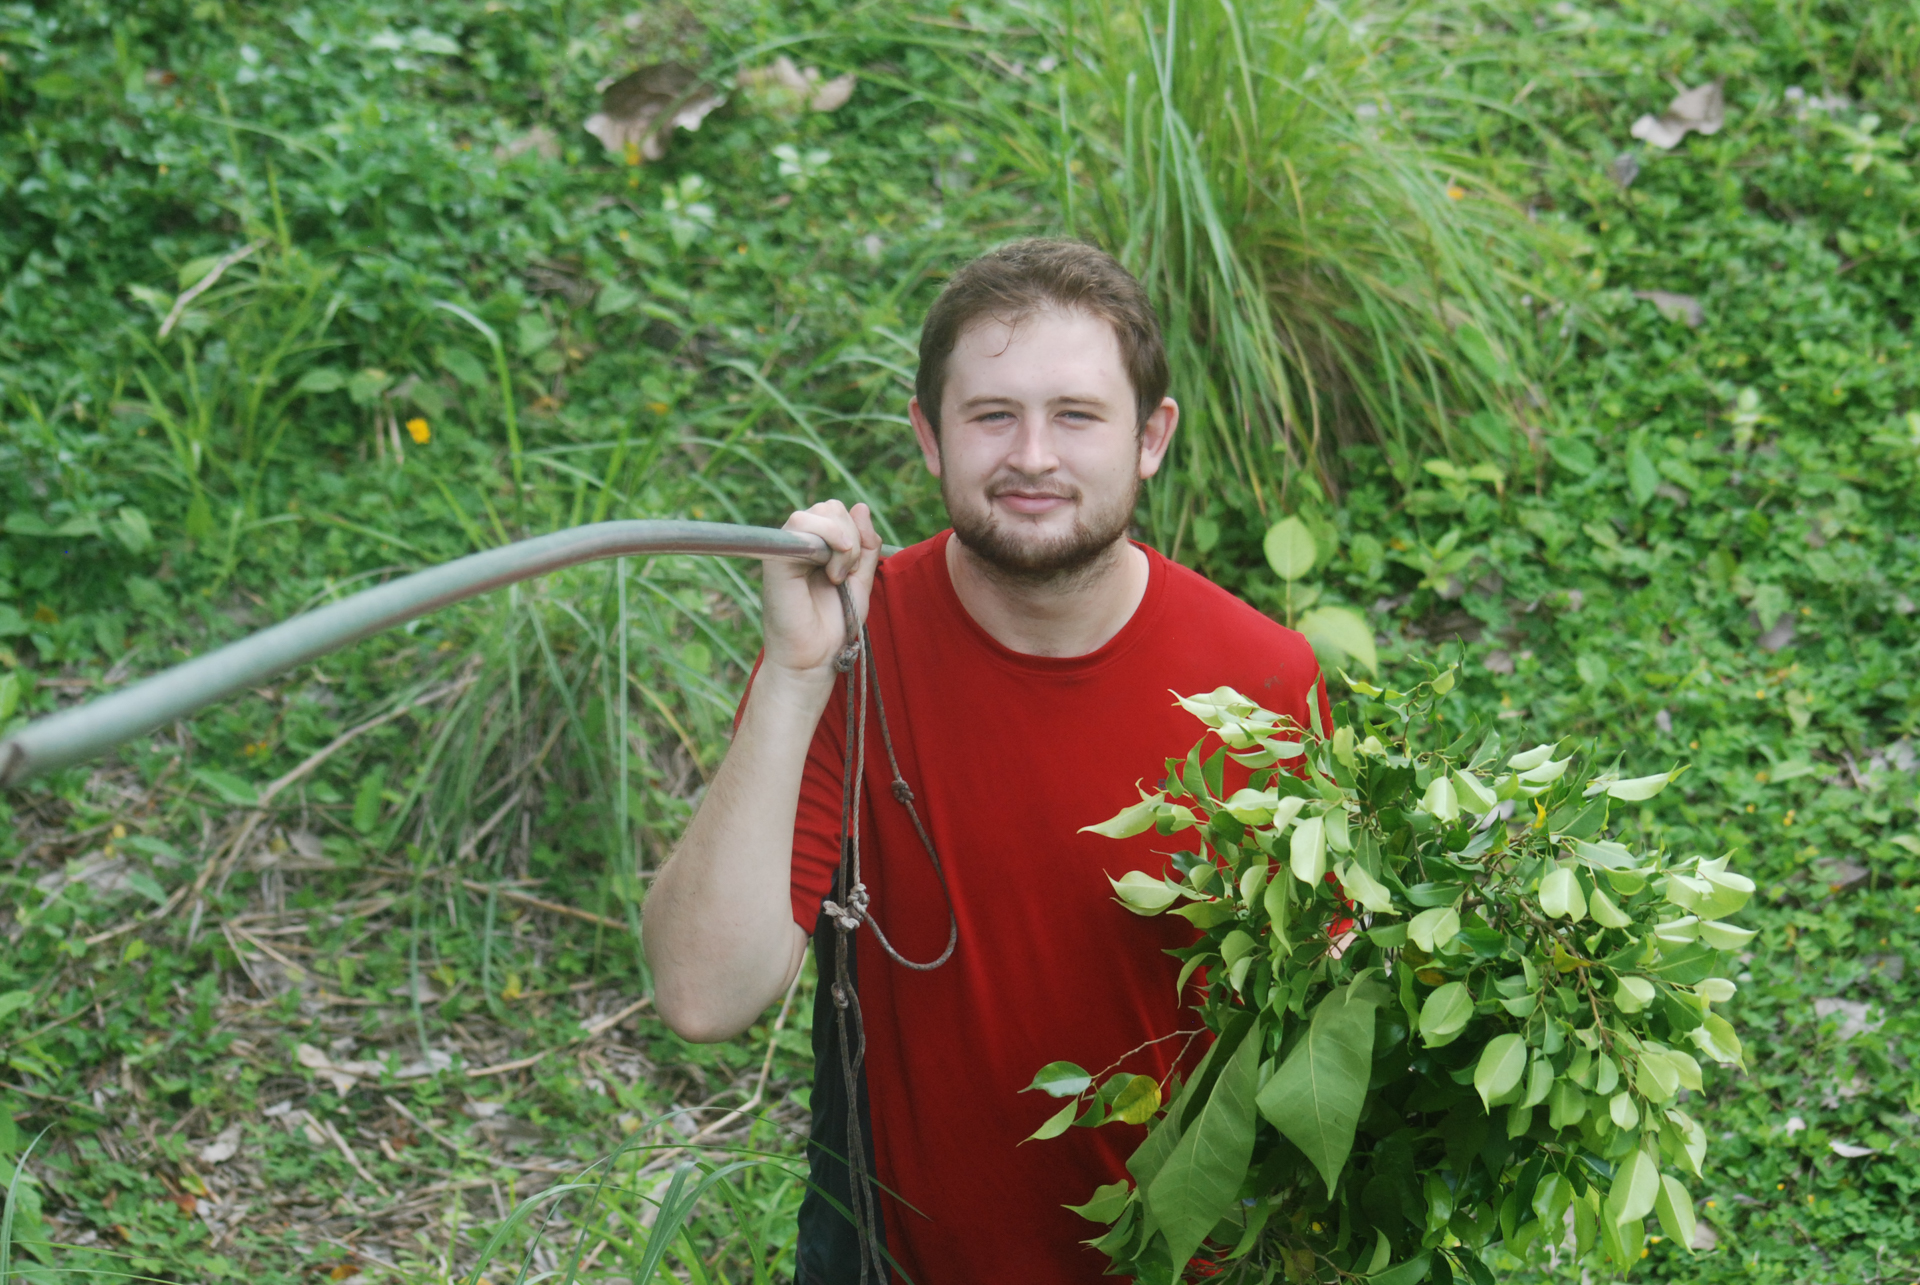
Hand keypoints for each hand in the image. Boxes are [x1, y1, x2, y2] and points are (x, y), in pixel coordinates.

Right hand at [760, 500, 880, 685]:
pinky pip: (800, 523)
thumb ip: (866, 544)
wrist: (815, 657)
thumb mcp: (861, 579)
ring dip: (843, 542)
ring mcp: (786, 548)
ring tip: (836, 576)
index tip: (856, 566)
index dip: (857, 530)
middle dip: (852, 537)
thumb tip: (861, 506)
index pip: (838, 511)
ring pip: (819, 511)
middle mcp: (800, 543)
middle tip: (846, 574)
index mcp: (818, 546)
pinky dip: (828, 539)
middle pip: (831, 507)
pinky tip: (831, 572)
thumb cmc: (834, 624)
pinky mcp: (776, 557)